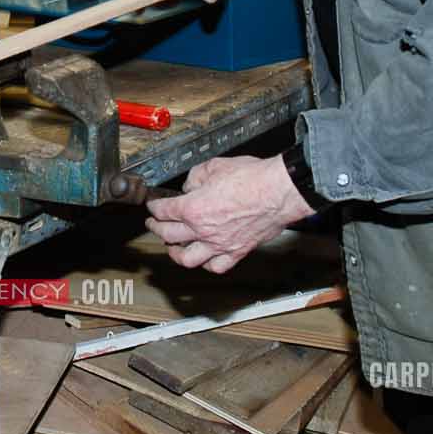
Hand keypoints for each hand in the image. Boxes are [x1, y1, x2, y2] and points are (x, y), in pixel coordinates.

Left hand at [144, 155, 312, 272]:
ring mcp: (220, 244)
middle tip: (154, 224)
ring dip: (176, 253)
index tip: (153, 206)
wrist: (279, 191)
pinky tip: (205, 259)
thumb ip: (195, 178)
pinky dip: (207, 264)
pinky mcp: (237, 252)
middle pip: (168, 235)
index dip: (154, 207)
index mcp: (193, 208)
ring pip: (187, 259)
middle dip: (156, 228)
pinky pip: (216, 266)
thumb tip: (190, 186)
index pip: (164, 211)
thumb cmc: (252, 178)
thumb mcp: (214, 166)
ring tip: (173, 248)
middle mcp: (203, 230)